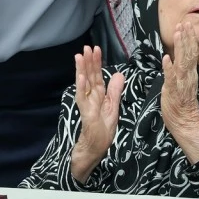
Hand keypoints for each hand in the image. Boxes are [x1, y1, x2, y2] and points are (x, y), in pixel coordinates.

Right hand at [70, 45, 124, 183]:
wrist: (94, 151)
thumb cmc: (102, 132)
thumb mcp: (113, 109)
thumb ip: (115, 92)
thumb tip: (118, 74)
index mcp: (98, 97)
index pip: (97, 76)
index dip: (97, 63)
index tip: (96, 49)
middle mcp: (91, 99)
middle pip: (90, 77)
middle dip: (88, 62)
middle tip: (87, 47)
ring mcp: (87, 106)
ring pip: (84, 85)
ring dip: (82, 71)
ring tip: (80, 56)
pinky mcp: (86, 115)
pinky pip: (83, 100)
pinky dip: (82, 88)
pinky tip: (81, 77)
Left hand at [162, 22, 198, 162]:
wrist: (185, 122)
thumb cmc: (181, 103)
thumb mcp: (182, 83)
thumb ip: (181, 70)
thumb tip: (176, 57)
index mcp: (190, 73)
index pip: (191, 53)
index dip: (189, 38)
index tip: (187, 25)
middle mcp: (188, 76)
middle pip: (189, 53)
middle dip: (186, 38)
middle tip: (184, 23)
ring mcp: (181, 83)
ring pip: (182, 62)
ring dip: (180, 46)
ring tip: (178, 32)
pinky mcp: (173, 92)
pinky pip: (171, 78)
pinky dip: (169, 68)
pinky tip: (166, 58)